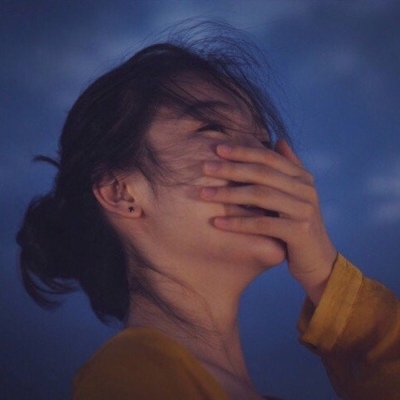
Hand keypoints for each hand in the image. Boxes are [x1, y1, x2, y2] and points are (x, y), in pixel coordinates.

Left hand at [200, 139, 336, 304]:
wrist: (318, 260)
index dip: (243, 151)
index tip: (217, 149)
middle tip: (205, 167)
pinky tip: (217, 223)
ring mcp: (304, 210)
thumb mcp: (295, 195)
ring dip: (229, 194)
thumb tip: (279, 141)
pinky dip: (238, 223)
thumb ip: (288, 169)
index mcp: (302, 177)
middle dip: (231, 169)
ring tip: (204, 194)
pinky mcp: (300, 232)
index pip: (269, 157)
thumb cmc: (298, 225)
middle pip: (262, 173)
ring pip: (261, 196)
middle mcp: (305, 189)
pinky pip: (262, 224)